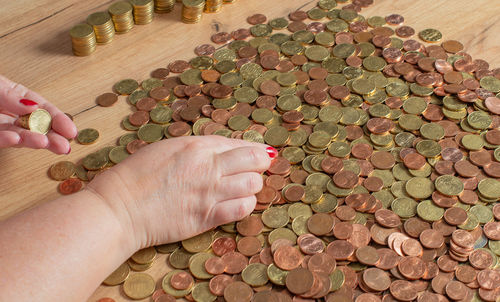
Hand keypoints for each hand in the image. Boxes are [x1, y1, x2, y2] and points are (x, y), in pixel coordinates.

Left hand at [0, 75, 76, 153]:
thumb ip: (13, 96)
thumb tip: (34, 107)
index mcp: (18, 98)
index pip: (43, 110)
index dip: (58, 120)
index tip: (71, 131)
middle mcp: (11, 115)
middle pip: (35, 128)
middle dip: (51, 138)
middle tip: (63, 146)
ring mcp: (0, 127)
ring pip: (19, 137)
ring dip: (31, 141)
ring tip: (43, 143)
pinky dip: (5, 141)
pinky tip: (15, 139)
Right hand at [87, 135, 275, 249]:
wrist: (119, 208)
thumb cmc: (137, 176)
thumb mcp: (168, 149)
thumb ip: (197, 149)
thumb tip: (222, 151)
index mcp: (197, 145)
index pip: (240, 144)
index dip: (255, 150)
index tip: (261, 154)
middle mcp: (208, 166)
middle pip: (255, 160)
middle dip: (261, 164)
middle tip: (256, 169)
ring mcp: (209, 192)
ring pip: (253, 184)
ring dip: (252, 186)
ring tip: (242, 188)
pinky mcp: (206, 217)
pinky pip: (242, 209)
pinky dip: (245, 205)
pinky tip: (236, 204)